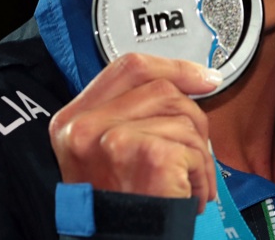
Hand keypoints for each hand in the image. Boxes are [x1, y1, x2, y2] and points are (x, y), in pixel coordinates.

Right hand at [49, 52, 221, 212]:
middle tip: (190, 155)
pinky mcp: (148, 156)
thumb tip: (193, 80)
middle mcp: (84, 129)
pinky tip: (187, 194)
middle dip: (192, 120)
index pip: (128, 68)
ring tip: (182, 183)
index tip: (202, 77)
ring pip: (185, 117)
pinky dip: (201, 174)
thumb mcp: (108, 152)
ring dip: (198, 154)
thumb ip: (134, 112)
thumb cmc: (120, 207)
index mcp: (72, 121)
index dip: (173, 67)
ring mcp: (113, 141)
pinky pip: (195, 149)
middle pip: (164, 89)